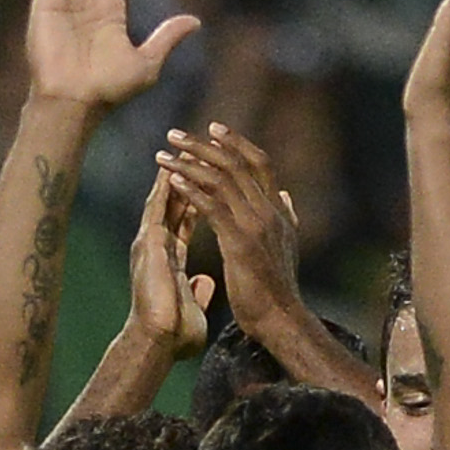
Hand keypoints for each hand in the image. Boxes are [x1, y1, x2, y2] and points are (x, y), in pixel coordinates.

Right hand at [125, 166, 216, 356]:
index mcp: (170, 255)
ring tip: (184, 147)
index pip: (187, 215)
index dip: (199, 192)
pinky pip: (158, 210)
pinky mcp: (148, 246)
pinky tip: (172, 169)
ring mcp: (150, 242)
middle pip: (175, 199)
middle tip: (197, 146)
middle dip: (187, 172)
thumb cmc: (172, 331)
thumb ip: (197, 288)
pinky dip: (165, 189)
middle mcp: (158, 243)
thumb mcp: (191, 304)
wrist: (157, 342)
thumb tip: (204, 281)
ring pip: (164, 198)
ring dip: (175, 172)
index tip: (212, 171)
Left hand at [157, 125, 301, 335]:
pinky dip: (192, 190)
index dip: (236, 144)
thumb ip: (285, 217)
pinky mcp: (240, 242)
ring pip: (222, 180)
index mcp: (278, 211)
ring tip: (163, 154)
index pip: (259, 164)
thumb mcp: (287, 245)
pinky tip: (172, 180)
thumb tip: (285, 196)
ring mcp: (256, 225)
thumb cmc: (278, 288)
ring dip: (189, 163)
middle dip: (204, 146)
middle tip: (175, 134)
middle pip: (236, 164)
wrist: (281, 319)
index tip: (213, 130)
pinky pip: (213, 206)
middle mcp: (269, 211)